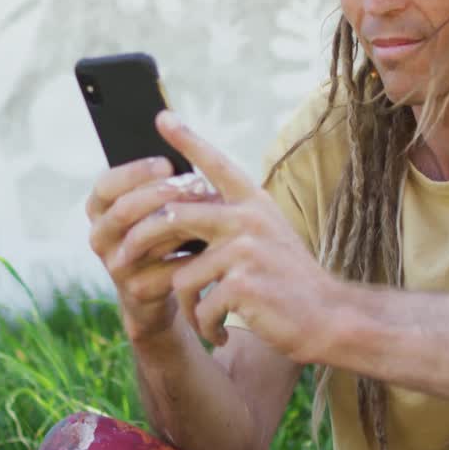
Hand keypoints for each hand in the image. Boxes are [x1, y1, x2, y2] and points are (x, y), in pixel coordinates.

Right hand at [86, 156, 219, 343]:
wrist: (159, 289)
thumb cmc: (161, 233)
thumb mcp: (152, 205)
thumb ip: (158, 181)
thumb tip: (181, 142)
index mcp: (99, 209)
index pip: (106, 185)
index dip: (135, 172)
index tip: (168, 162)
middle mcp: (100, 237)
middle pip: (124, 210)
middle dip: (161, 194)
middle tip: (197, 184)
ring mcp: (115, 266)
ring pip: (146, 239)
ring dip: (181, 222)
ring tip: (212, 209)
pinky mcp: (137, 291)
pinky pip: (167, 268)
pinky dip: (192, 255)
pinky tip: (214, 243)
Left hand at [120, 110, 337, 362]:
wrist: (327, 316)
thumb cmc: (289, 280)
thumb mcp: (265, 236)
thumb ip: (230, 220)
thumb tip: (176, 211)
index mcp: (253, 203)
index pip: (215, 164)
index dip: (188, 140)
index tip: (162, 117)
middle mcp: (248, 218)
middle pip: (173, 217)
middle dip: (142, 241)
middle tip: (121, 261)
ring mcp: (245, 249)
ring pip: (182, 274)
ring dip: (188, 304)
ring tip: (204, 318)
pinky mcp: (242, 284)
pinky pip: (199, 304)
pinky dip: (204, 325)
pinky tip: (219, 332)